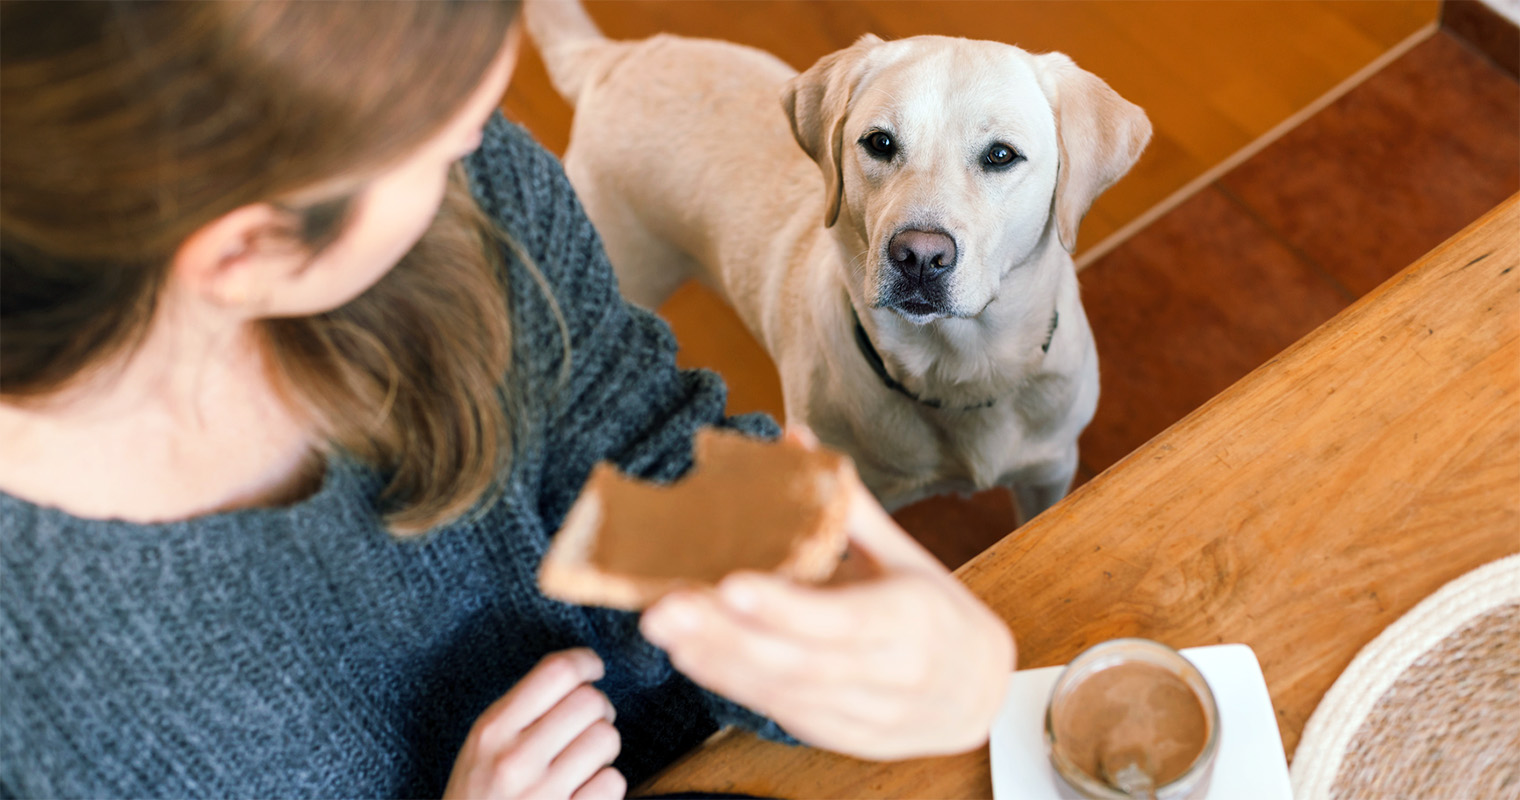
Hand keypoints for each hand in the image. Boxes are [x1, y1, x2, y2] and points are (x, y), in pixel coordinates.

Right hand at [444, 648, 625, 799]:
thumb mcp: (482, 747)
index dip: (586, 662)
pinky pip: (612, 782)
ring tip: (581, 762)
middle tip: (587, 724)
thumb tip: (579, 672)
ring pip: (606, 739)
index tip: (593, 668)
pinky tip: (583, 792)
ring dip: (603, 749)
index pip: (556, 672)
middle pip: (590, 701)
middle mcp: (515, 761)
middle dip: (597, 710)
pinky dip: (605, 785)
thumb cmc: (480, 796)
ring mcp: (542, 795)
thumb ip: (521, 710)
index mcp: (491, 731)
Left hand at [639, 430, 1015, 760]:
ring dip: (717, 662)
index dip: (783, 608)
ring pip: (782, 693)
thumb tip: (794, 439)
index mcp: (911, 619)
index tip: (730, 584)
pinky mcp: (842, 737)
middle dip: (724, 636)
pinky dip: (733, 686)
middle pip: (796, 660)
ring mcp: (866, 714)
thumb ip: (845, 502)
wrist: (981, 692)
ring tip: (665, 630)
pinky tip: (693, 657)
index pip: (840, 618)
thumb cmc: (936, 611)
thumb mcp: (906, 553)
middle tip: (663, 607)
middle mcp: (889, 674)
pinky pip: (782, 713)